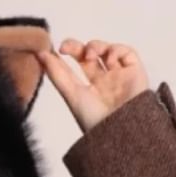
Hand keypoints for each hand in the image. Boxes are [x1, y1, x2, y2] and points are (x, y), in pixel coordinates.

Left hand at [35, 39, 150, 133]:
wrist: (119, 130)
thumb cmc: (94, 119)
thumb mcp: (72, 95)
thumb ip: (57, 75)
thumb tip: (40, 54)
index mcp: (89, 89)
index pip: (77, 65)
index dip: (66, 54)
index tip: (52, 49)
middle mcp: (104, 81)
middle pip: (91, 55)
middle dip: (78, 47)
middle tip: (66, 46)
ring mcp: (120, 75)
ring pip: (108, 50)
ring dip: (96, 46)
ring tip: (90, 55)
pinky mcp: (135, 71)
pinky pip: (126, 52)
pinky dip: (115, 50)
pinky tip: (108, 59)